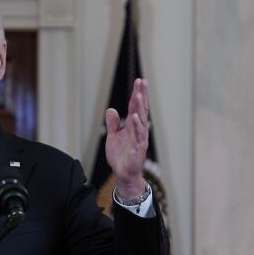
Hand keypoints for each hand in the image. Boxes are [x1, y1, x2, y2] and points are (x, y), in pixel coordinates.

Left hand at [105, 78, 148, 197]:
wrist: (123, 173)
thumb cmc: (120, 155)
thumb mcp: (112, 137)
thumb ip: (112, 123)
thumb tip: (111, 109)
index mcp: (133, 126)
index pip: (136, 107)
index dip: (137, 94)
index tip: (139, 81)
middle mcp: (138, 130)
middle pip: (140, 109)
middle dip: (141, 95)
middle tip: (142, 81)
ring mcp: (140, 138)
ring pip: (140, 120)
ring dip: (139, 107)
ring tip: (138, 95)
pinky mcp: (138, 148)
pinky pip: (138, 135)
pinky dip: (137, 126)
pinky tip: (134, 117)